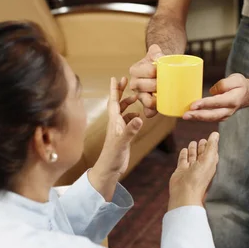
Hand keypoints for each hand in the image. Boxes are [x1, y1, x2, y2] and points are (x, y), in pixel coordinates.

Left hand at [88, 77, 142, 198]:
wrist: (109, 169)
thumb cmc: (112, 156)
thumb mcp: (122, 142)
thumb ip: (130, 130)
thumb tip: (139, 118)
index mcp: (113, 121)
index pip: (114, 101)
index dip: (114, 89)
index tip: (116, 78)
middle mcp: (115, 122)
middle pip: (118, 103)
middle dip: (122, 91)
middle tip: (127, 81)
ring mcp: (119, 129)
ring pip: (123, 111)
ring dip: (128, 103)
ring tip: (136, 97)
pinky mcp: (123, 135)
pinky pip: (128, 121)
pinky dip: (133, 115)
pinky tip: (138, 116)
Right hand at [129, 44, 163, 117]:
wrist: (161, 70)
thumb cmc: (159, 62)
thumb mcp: (156, 53)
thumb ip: (155, 51)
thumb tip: (157, 54)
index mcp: (135, 70)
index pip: (143, 72)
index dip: (152, 71)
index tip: (160, 69)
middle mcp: (135, 84)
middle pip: (143, 86)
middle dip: (156, 85)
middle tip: (167, 82)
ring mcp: (140, 95)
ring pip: (146, 101)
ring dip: (155, 100)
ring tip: (166, 95)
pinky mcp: (146, 105)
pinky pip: (148, 112)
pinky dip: (153, 111)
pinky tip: (161, 107)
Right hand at [168, 131, 218, 210]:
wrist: (184, 193)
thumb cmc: (198, 178)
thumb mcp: (208, 159)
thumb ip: (211, 146)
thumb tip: (216, 134)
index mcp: (210, 164)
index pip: (212, 152)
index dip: (212, 145)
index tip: (212, 137)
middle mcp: (201, 166)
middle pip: (202, 153)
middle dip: (202, 146)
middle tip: (202, 140)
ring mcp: (190, 168)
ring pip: (192, 156)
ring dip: (193, 149)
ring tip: (193, 142)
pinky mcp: (181, 170)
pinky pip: (183, 159)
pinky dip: (184, 154)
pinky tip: (184, 150)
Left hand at [183, 73, 247, 121]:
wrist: (247, 95)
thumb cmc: (240, 85)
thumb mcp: (236, 79)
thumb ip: (224, 84)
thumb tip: (212, 91)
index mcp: (233, 100)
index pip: (217, 103)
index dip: (204, 104)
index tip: (193, 105)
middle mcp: (229, 110)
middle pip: (212, 115)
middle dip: (198, 116)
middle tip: (185, 115)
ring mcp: (225, 115)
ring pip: (210, 119)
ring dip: (197, 118)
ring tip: (185, 116)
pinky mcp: (220, 116)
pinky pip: (210, 118)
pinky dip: (200, 118)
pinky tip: (191, 116)